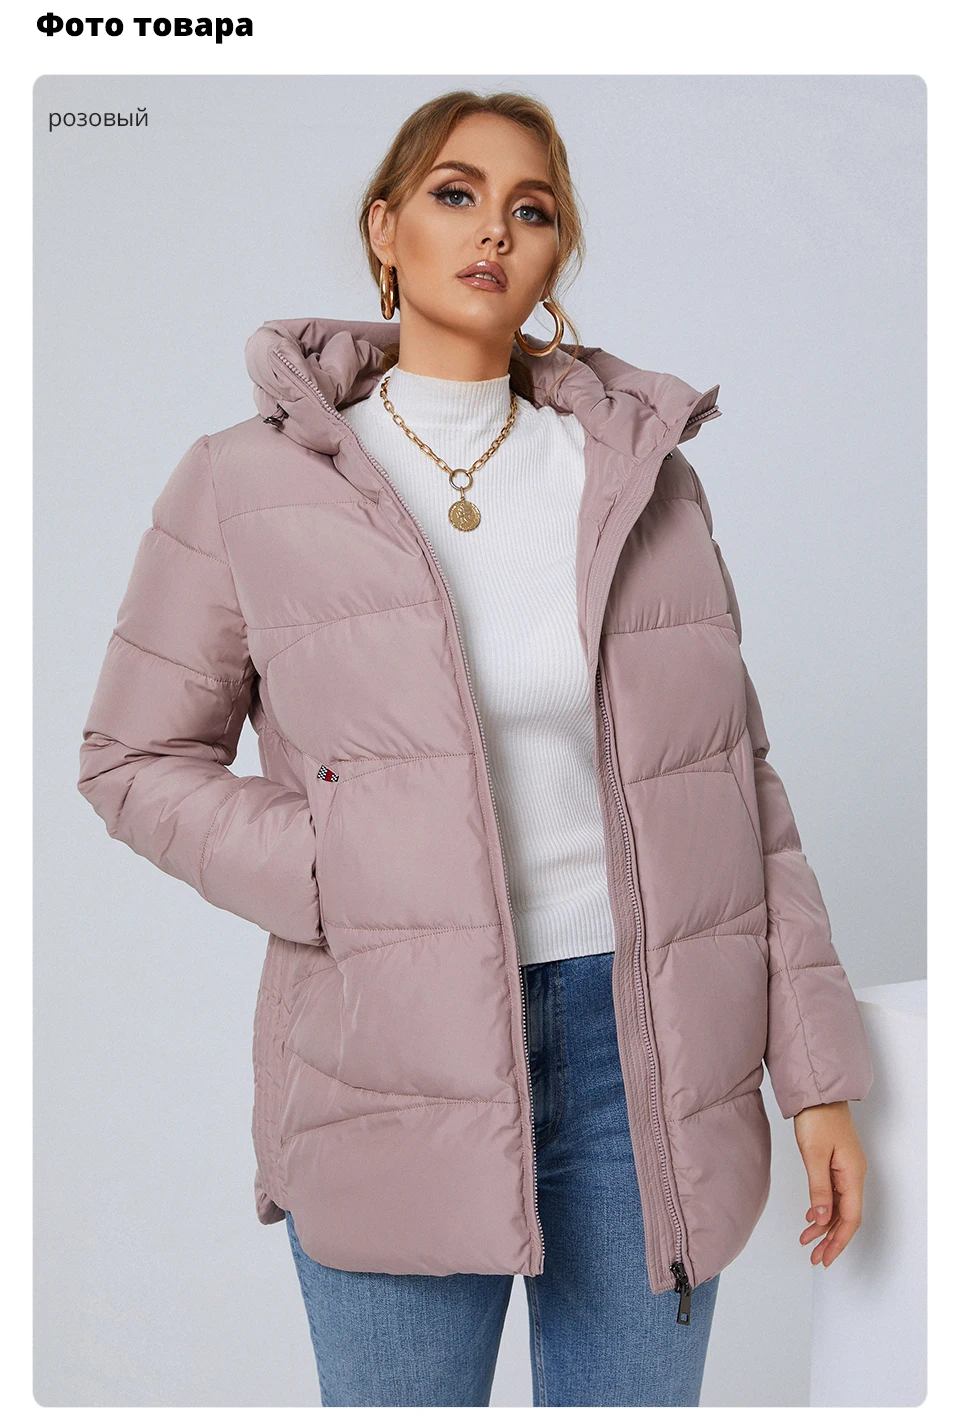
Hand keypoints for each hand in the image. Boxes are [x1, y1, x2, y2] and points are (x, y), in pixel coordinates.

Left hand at [793, 1100, 866, 1267]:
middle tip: (815, 1257)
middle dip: (831, 1239)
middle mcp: (853, 1174)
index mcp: (853, 1175)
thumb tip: (823, 1219)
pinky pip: (833, 1194)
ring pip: (839, 1207)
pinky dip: (823, 1208)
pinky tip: (812, 1216)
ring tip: (808, 1241)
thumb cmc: (818, 1118)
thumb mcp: (814, 1155)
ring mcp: (846, 1169)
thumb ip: (819, 1189)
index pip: (850, 1218)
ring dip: (825, 1225)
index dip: (838, 1240)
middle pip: (846, 1216)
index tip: (826, 1258)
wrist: (818, 1093)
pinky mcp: (837, 1163)